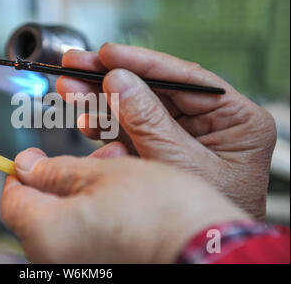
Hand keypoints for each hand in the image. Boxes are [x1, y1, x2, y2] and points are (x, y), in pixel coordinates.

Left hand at [0, 148, 248, 262]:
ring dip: (81, 193)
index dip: (22, 172)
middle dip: (61, 179)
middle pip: (38, 212)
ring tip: (114, 170)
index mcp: (46, 234)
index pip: (12, 199)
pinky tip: (120, 197)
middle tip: (89, 159)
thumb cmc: (160, 211)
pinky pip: (82, 241)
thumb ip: (56, 171)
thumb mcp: (102, 173)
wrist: (208, 250)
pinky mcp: (98, 271)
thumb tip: (25, 166)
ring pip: (63, 224)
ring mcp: (76, 270)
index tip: (38, 156)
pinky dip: (93, 217)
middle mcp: (53, 261)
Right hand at [56, 43, 276, 219]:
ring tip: (70, 89)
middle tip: (78, 64)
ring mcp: (183, 135)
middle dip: (111, 78)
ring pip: (136, 108)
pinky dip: (106, 126)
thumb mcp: (180, 163)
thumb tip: (119, 81)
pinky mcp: (161, 149)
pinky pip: (131, 131)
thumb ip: (148, 120)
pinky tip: (86, 119)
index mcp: (235, 119)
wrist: (199, 252)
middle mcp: (210, 122)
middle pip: (154, 89)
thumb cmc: (207, 215)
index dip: (141, 62)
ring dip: (100, 100)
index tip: (107, 53)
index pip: (184, 78)